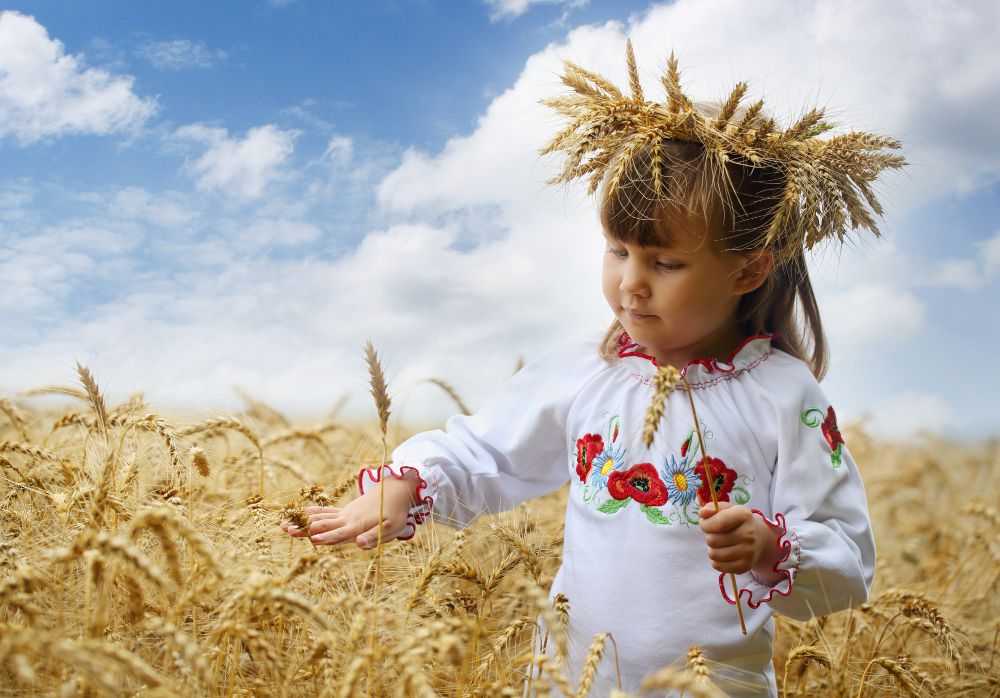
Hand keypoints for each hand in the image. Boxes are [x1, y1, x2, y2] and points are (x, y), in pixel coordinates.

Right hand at [280, 471, 419, 548]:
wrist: (396, 491)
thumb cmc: (395, 513)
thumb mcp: (391, 528)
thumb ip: (374, 537)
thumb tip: (359, 544)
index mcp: (358, 526)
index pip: (339, 534)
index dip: (327, 537)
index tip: (312, 539)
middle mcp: (347, 519)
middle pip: (323, 525)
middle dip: (305, 529)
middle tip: (286, 530)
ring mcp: (344, 514)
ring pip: (320, 518)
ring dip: (303, 521)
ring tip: (284, 524)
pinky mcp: (345, 511)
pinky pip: (326, 512)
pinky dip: (314, 513)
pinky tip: (301, 513)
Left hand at [698, 501, 781, 579]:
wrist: (757, 538)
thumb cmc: (735, 521)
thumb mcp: (725, 509)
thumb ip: (710, 507)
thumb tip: (703, 514)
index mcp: (744, 515)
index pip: (719, 523)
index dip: (706, 525)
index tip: (705, 524)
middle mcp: (749, 533)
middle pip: (713, 540)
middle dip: (709, 537)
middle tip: (715, 535)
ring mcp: (749, 551)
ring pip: (714, 554)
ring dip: (711, 549)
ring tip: (718, 545)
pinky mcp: (746, 566)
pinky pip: (718, 566)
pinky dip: (716, 561)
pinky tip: (722, 554)